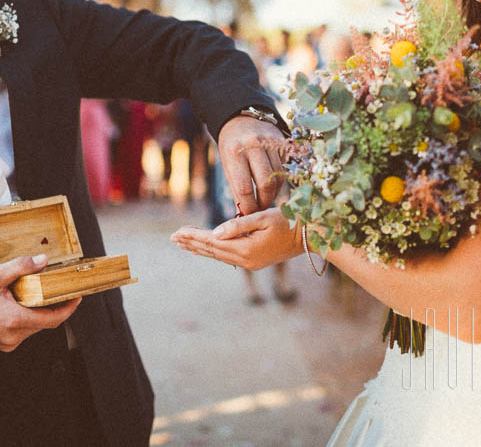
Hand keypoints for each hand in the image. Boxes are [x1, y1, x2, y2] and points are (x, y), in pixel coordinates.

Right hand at [0, 254, 80, 352]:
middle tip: (58, 289)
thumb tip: (43, 260)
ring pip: (34, 327)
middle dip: (53, 306)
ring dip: (39, 312)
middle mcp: (14, 336)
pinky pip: (23, 331)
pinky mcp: (4, 344)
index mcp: (14, 320)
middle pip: (45, 322)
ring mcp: (9, 343)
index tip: (78, 296)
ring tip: (36, 293)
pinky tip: (20, 304)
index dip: (69, 308)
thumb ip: (20, 267)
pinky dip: (27, 318)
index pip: (53, 319)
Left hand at [171, 208, 302, 270]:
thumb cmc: (288, 221)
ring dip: (199, 248)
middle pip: (211, 251)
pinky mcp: (253, 261)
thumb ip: (237, 225)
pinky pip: (226, 256)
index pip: (212, 242)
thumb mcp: (263, 217)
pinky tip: (203, 249)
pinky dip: (212, 251)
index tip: (177, 232)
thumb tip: (214, 233)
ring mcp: (250, 263)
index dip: (193, 236)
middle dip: (191, 243)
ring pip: (217, 255)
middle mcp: (245, 260)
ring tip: (182, 243)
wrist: (308, 236)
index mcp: (245, 249)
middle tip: (172, 238)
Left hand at [216, 115, 286, 213]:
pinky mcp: (282, 142)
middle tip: (261, 208)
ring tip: (266, 199)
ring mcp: (270, 142)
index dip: (249, 205)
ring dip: (274, 193)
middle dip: (264, 201)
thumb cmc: (231, 147)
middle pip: (265, 184)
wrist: (241, 118)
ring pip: (278, 177)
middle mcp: (253, 145)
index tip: (249, 213)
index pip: (244, 187)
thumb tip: (245, 214)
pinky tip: (273, 185)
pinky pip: (284, 168)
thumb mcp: (227, 165)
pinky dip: (279, 181)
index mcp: (234, 152)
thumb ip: (236, 188)